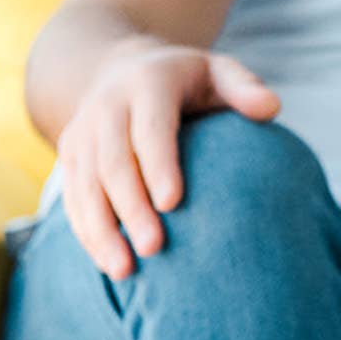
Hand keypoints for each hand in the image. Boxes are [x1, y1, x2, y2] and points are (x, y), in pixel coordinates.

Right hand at [58, 45, 278, 278]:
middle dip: (131, 207)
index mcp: (146, 85)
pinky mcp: (69, 155)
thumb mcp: (217, 72)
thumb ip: (244, 87)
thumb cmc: (189, 82)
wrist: (123, 69)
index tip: (173, 204)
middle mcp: (106, 106)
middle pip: (113, 162)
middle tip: (153, 248)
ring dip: (101, 229)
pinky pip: (73, 196)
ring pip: (85, 184)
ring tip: (124, 270)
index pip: (150, 129)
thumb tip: (272, 107)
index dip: (158, 165)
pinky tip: (107, 265)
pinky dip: (87, 231)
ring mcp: (82, 132)